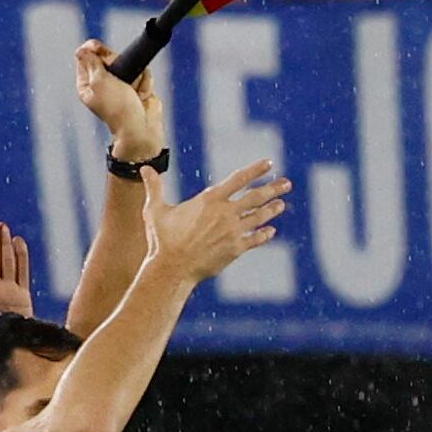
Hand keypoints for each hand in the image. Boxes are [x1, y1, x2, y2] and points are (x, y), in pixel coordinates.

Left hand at [74, 40, 166, 163]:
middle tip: (119, 76)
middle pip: (109, 56)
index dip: (92, 49)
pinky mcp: (139, 87)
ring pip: (129, 64)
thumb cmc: (119, 110)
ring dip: (135, 76)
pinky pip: (143, 74)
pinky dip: (144, 83)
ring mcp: (122, 84)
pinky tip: (141, 96)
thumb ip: (92, 62)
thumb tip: (82, 49)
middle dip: (118, 63)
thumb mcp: (99, 82)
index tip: (97, 47)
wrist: (142, 129)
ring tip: (132, 91)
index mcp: (88, 83)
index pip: (86, 57)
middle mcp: (104, 82)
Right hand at [142, 161, 290, 284]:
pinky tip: (271, 231)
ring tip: (282, 204)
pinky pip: (255, 240)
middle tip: (287, 183)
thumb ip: (154, 187)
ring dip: (272, 210)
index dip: (255, 170)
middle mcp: (225, 213)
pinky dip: (264, 235)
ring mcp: (233, 232)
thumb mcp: (155, 209)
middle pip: (255, 197)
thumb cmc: (162, 239)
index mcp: (209, 200)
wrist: (172, 267)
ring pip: (259, 217)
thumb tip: (144, 168)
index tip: (269, 163)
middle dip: (273, 189)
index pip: (238, 180)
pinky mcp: (236, 250)